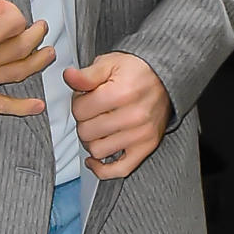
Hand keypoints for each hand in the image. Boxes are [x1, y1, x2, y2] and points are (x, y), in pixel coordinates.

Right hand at [0, 0, 52, 115]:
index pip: (15, 20)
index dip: (10, 8)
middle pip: (23, 46)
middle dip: (34, 32)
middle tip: (39, 26)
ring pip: (19, 73)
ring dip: (38, 62)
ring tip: (48, 53)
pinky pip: (1, 105)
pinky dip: (21, 107)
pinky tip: (35, 106)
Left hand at [62, 52, 170, 178]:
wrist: (164, 78)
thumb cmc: (136, 71)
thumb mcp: (109, 63)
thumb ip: (87, 74)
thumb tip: (68, 77)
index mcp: (122, 93)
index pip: (80, 110)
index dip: (77, 102)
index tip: (84, 98)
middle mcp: (133, 116)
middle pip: (86, 131)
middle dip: (83, 120)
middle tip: (91, 111)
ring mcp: (141, 135)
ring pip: (98, 151)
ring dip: (91, 141)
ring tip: (97, 127)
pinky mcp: (146, 147)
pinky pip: (120, 170)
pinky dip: (103, 169)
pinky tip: (94, 160)